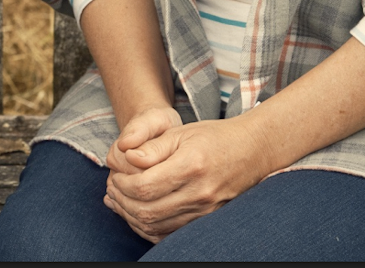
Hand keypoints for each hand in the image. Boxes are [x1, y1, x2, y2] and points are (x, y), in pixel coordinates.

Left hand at [102, 107, 271, 241]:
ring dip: (131, 216)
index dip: (122, 185)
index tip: (115, 176)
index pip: (144, 187)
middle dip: (122, 202)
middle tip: (112, 189)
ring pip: (156, 226)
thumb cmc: (214, 137)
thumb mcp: (181, 132)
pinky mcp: (207, 219)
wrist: (251, 151)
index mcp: (191, 166)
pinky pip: (170, 233)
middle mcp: (200, 193)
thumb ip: (152, 146)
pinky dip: (148, 227)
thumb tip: (127, 157)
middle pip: (147, 211)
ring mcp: (205, 210)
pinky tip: (137, 214)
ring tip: (119, 200)